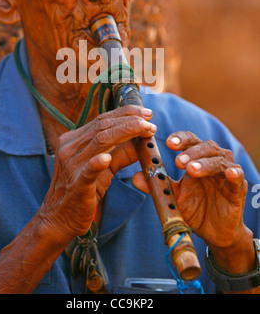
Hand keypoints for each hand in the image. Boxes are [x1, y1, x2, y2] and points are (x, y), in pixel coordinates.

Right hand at [39, 105, 155, 241]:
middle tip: (150, 121)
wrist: (58, 220)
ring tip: (144, 129)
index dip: (126, 114)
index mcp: (73, 140)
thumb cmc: (82, 191)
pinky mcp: (76, 184)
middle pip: (103, 126)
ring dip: (125, 132)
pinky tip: (107, 158)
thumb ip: (121, 153)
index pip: (102, 119)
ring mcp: (71, 165)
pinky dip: (97, 163)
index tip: (146, 113)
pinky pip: (87, 171)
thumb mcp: (104, 169)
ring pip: (100, 141)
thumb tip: (144, 140)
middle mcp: (70, 147)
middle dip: (129, 120)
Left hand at [133, 131, 248, 249]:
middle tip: (177, 161)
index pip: (190, 141)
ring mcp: (227, 173)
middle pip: (205, 146)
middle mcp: (214, 160)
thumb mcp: (173, 195)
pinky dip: (234, 173)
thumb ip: (158, 184)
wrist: (214, 232)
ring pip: (219, 160)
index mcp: (197, 157)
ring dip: (205, 163)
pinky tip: (229, 174)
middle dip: (190, 151)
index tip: (168, 143)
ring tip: (191, 170)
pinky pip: (238, 176)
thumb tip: (134, 177)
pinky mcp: (238, 188)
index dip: (180, 139)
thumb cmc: (194, 207)